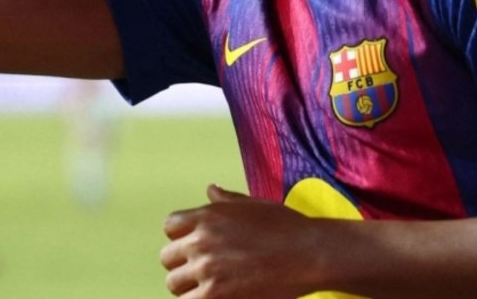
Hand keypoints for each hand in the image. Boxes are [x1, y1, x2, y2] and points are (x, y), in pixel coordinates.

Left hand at [161, 184, 324, 297]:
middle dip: (183, 264)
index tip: (195, 247)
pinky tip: (215, 297)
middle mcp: (201, 241)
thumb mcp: (253, 205)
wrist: (309, 253)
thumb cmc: (285, 226)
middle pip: (168, 258)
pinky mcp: (216, 296)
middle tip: (203, 272)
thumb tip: (211, 189)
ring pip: (174, 284)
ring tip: (208, 288)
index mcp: (206, 216)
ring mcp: (207, 270)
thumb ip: (226, 200)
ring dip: (188, 287)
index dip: (181, 237)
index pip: (170, 227)